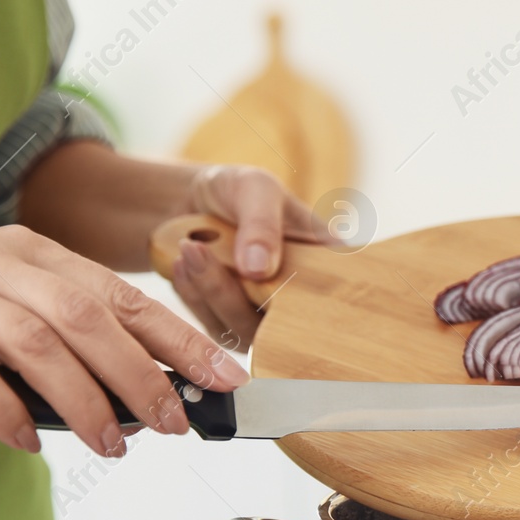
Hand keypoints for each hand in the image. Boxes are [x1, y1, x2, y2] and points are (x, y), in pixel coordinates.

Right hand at [0, 226, 248, 456]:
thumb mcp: (6, 317)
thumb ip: (68, 341)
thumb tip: (151, 391)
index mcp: (31, 253)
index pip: (120, 294)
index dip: (177, 338)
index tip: (221, 378)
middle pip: (85, 316)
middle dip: (140, 375)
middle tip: (173, 422)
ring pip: (32, 342)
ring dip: (82, 402)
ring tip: (111, 444)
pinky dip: (4, 409)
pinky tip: (27, 441)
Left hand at [171, 165, 330, 351]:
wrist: (190, 201)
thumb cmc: (236, 189)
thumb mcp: (255, 188)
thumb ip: (261, 224)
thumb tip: (259, 270)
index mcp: (326, 262)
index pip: (338, 299)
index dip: (316, 306)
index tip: (265, 281)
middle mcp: (301, 297)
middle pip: (282, 325)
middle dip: (234, 294)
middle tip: (197, 248)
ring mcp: (266, 317)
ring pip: (244, 331)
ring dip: (209, 293)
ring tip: (186, 248)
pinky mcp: (232, 325)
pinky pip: (214, 327)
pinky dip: (193, 297)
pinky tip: (182, 263)